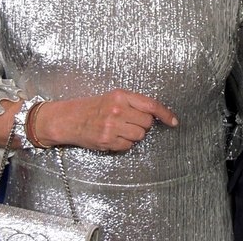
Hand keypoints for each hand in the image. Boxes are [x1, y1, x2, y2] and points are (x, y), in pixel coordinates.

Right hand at [36, 89, 178, 151]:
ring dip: (133, 135)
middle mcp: (117, 110)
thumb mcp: (112, 97)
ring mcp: (112, 126)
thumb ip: (132, 103)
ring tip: (119, 129)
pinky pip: (128, 146)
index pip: (150, 105)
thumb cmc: (92, 108)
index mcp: (120, 95)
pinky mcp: (107, 141)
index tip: (173, 121)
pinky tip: (113, 137)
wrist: (68, 119)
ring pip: (139, 135)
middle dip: (142, 124)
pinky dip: (124, 144)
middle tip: (128, 121)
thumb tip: (154, 115)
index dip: (165, 114)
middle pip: (147, 122)